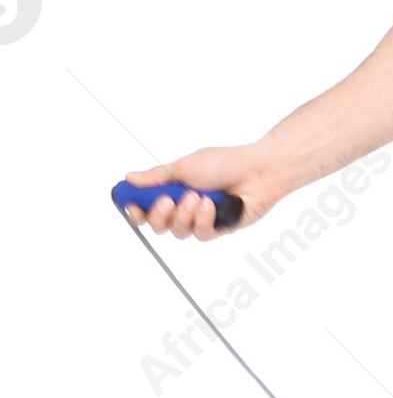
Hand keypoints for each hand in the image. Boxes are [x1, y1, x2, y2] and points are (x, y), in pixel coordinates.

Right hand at [118, 146, 279, 239]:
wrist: (257, 171)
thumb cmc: (225, 163)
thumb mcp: (185, 165)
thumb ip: (157, 176)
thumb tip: (130, 178)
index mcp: (174, 188)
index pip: (146, 206)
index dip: (136, 210)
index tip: (132, 206)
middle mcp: (185, 206)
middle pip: (158, 225)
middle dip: (160, 215)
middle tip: (168, 200)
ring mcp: (201, 218)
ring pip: (178, 232)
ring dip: (185, 214)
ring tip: (199, 197)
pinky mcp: (218, 228)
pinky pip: (200, 234)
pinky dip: (204, 219)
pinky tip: (212, 205)